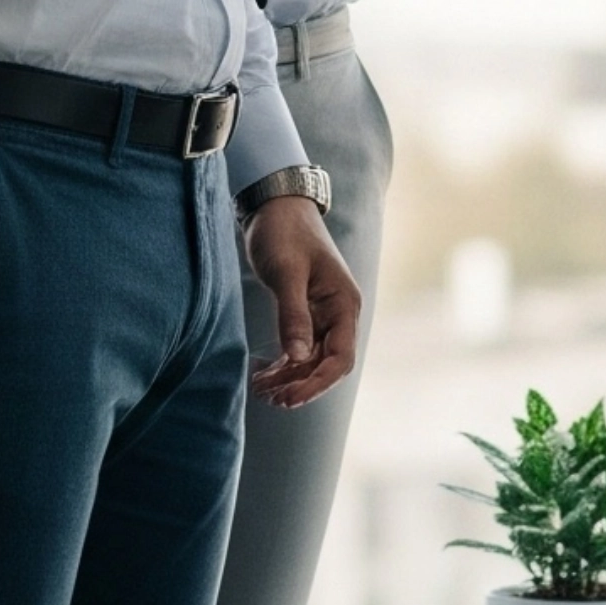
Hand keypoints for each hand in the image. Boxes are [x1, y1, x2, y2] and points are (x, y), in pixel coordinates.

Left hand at [242, 195, 360, 407]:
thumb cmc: (284, 233)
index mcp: (344, 304)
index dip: (317, 383)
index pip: (340, 358)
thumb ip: (293, 314)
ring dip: (290, 378)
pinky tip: (263, 375)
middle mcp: (338, 313)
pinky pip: (299, 348)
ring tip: (261, 391)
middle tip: (270, 399)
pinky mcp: (305, 312)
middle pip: (326, 364)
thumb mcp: (287, 273)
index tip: (290, 398)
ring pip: (311, 359)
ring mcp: (322, 314)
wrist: (276, 205)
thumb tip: (297, 357)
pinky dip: (283, 364)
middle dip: (300, 384)